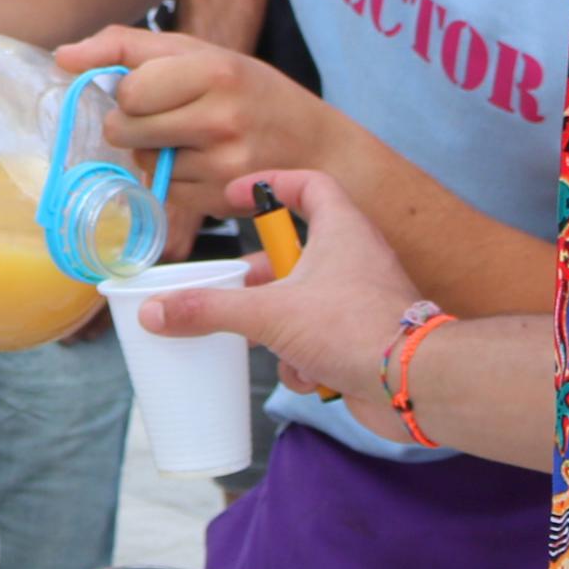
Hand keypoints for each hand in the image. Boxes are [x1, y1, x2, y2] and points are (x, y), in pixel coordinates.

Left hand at [59, 25, 345, 205]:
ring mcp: (221, 164)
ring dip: (151, 151)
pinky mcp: (218, 201)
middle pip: (123, 128)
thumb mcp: (202, 53)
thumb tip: (61, 56)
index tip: (147, 90)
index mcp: (216, 70)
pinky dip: (172, 177)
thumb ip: (127, 47)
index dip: (128, 92)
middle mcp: (220, 118)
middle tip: (166, 116)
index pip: (129, 88)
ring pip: (140, 161)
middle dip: (131, 123)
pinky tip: (205, 164)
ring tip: (192, 139)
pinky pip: (162, 188)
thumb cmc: (251, 93)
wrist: (319, 148)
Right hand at [133, 170, 412, 400]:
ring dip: (280, 329)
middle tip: (232, 290)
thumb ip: (208, 310)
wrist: (414, 384)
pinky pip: (319, 341)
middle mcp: (355, 259)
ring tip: (270, 343)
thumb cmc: (353, 328)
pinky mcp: (363, 341)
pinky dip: (305, 360)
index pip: (309, 184)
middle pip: (294, 255)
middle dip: (260, 281)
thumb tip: (155, 310)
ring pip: (302, 303)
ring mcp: (361, 301)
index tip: (236, 196)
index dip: (271, 184)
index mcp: (342, 231)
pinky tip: (309, 375)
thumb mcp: (269, 314)